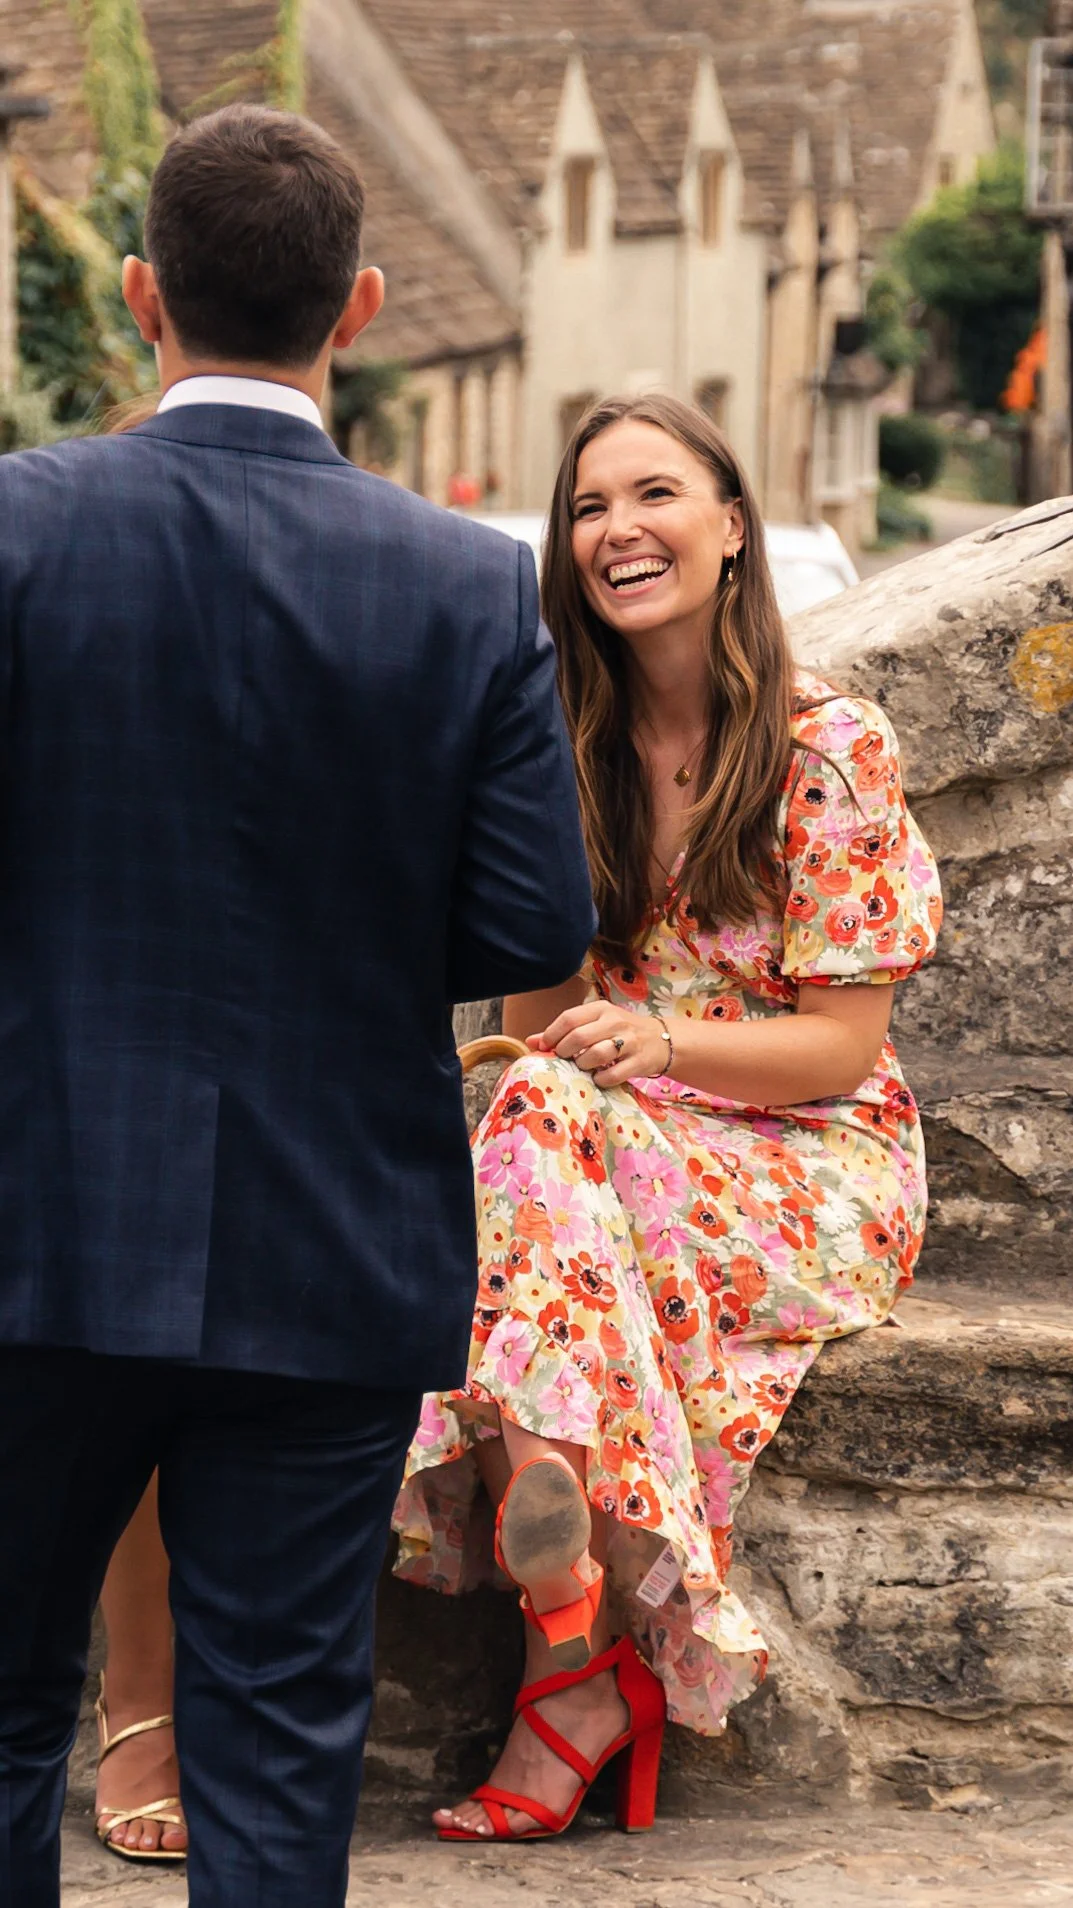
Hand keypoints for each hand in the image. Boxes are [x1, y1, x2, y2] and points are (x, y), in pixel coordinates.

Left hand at [528, 999, 668, 1085]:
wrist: (661, 1040)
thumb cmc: (620, 1032)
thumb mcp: (595, 1024)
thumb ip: (564, 1031)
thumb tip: (530, 1041)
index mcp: (601, 1009)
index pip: (568, 1018)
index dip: (551, 1035)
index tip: (545, 1047)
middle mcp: (615, 1022)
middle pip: (579, 1037)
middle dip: (565, 1051)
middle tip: (564, 1058)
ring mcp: (629, 1042)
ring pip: (595, 1055)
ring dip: (583, 1065)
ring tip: (583, 1066)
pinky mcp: (639, 1061)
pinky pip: (612, 1074)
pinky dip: (600, 1079)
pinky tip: (599, 1077)